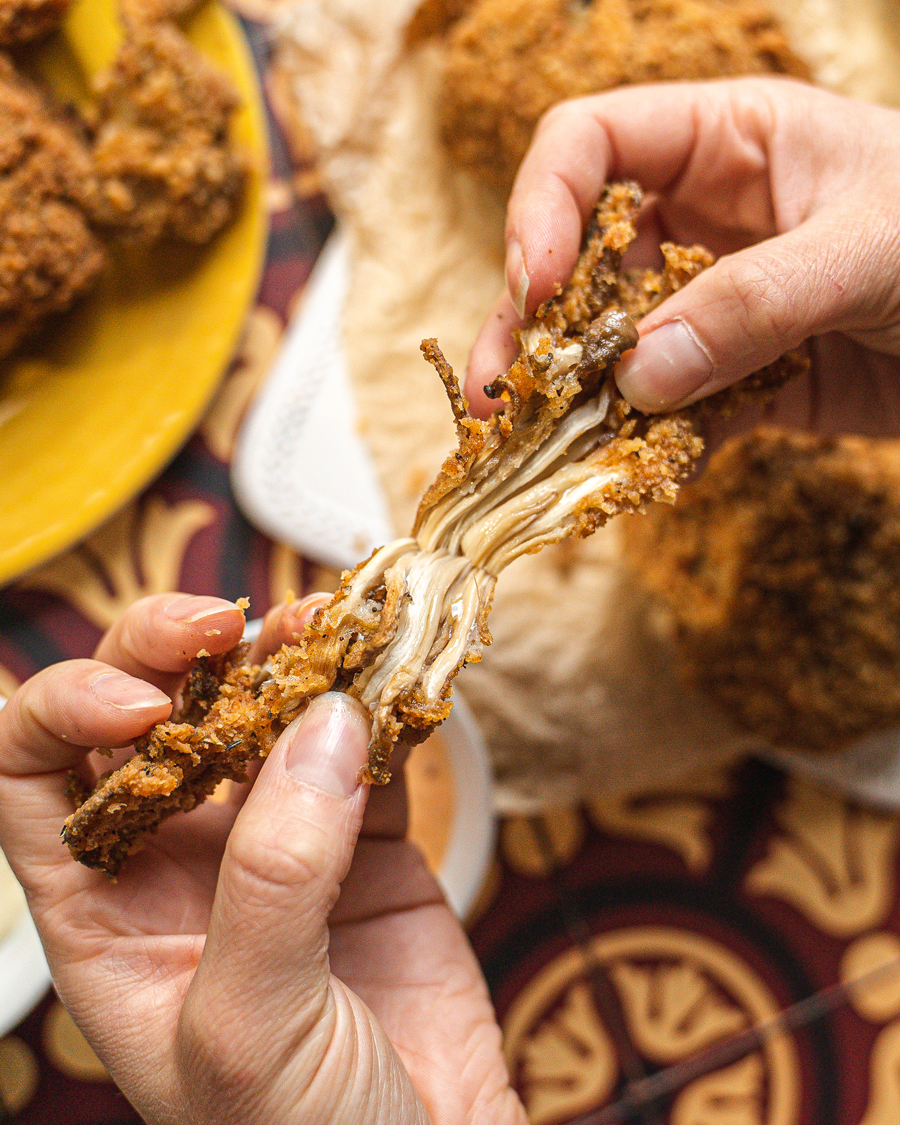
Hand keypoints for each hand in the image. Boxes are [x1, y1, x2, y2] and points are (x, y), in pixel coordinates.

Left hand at [0, 594, 524, 1124]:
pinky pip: (368, 748)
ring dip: (294, 659)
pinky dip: (384, 705)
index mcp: (105, 913)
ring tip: (335, 632)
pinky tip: (398, 681)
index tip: (147, 698)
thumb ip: (272, 877)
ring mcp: (281, 844)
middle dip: (179, 653)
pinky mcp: (369, 842)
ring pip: (266, 713)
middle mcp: (183, 862)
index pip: (34, 775)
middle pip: (150, 714)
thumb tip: (322, 727)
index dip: (66, 709)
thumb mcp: (246, 1031)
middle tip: (234, 625)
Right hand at [464, 77, 899, 442]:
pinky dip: (643, 446)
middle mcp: (707, 220)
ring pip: (614, 346)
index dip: (544, 207)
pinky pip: (670, 413)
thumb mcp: (868, 248)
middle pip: (579, 259)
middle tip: (497, 389)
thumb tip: (637, 374)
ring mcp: (718, 307)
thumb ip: (752, 303)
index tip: (533, 284)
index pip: (592, 145)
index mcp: (729, 142)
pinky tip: (615, 475)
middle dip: (530, 322)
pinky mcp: (741, 383)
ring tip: (530, 441)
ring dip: (571, 397)